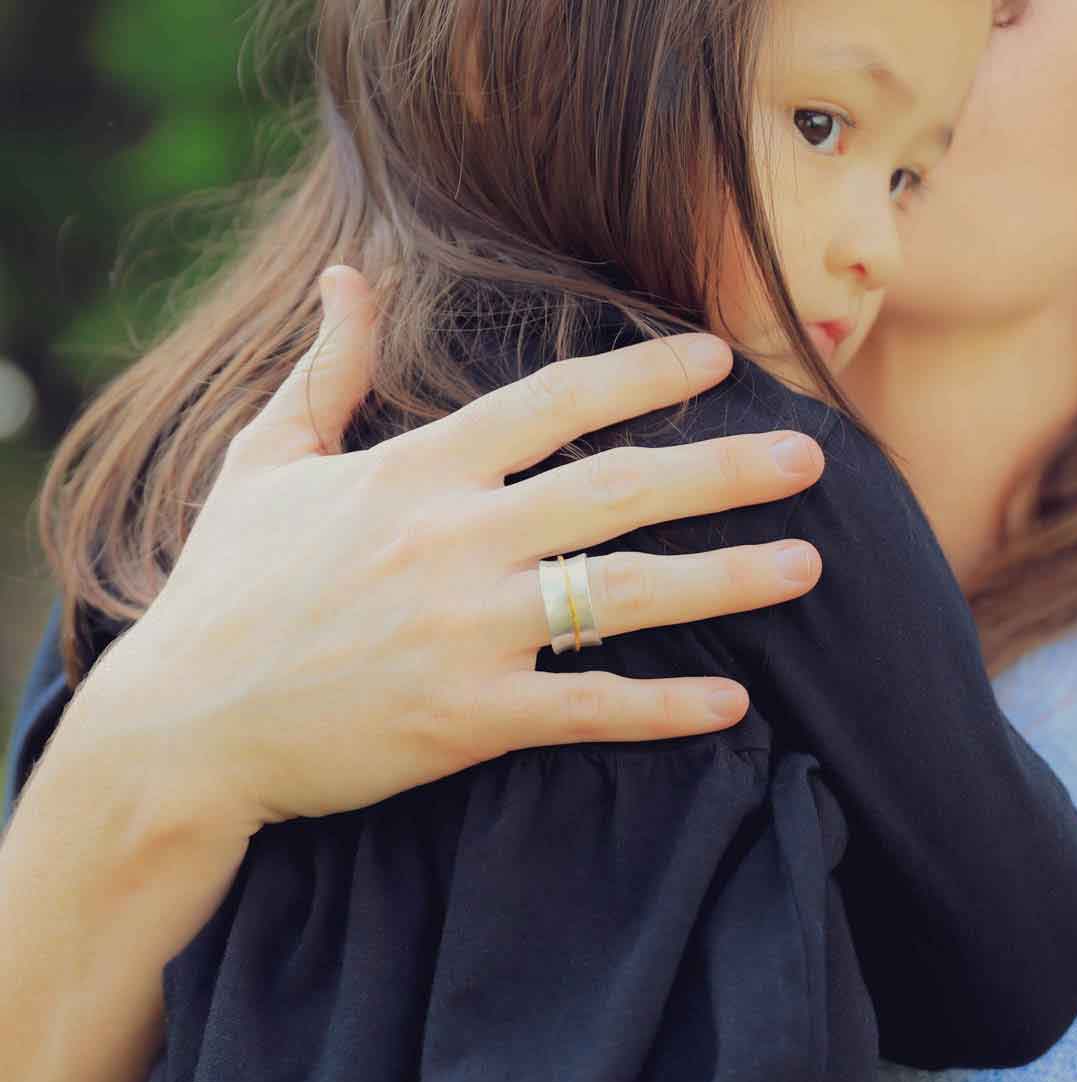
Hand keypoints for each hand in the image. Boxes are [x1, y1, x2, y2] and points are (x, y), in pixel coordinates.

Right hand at [82, 266, 823, 832]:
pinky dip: (665, 708)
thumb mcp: (264, 462)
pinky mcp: (467, 719)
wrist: (182, 726)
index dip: (643, 375)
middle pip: (618, 489)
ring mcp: (466, 632)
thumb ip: (323, 369)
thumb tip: (348, 279)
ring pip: (625, 594)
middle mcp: (455, 541)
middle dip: (725, 470)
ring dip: (727, 580)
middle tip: (811, 458)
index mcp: (415, 473)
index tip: (719, 360)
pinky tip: (734, 703)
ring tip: (807, 566)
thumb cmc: (224, 591)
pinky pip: (588, 708)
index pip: (552, 404)